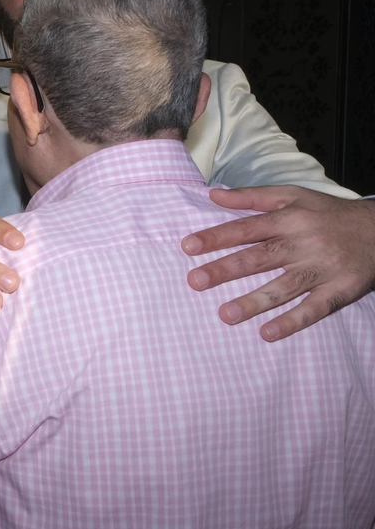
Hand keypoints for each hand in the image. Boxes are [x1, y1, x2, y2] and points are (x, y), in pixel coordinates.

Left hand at [183, 187, 374, 340]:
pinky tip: (268, 333)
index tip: (188, 246)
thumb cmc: (329, 213)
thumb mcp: (294, 196)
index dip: (217, 237)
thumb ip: (252, 197)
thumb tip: (212, 194)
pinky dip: (292, 321)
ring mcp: (323, 269)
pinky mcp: (340, 290)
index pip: (247, 228)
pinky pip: (314, 308)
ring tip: (225, 315)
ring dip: (254, 302)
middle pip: (261, 258)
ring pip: (284, 287)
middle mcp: (304, 243)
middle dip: (226, 270)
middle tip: (195, 281)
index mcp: (290, 219)